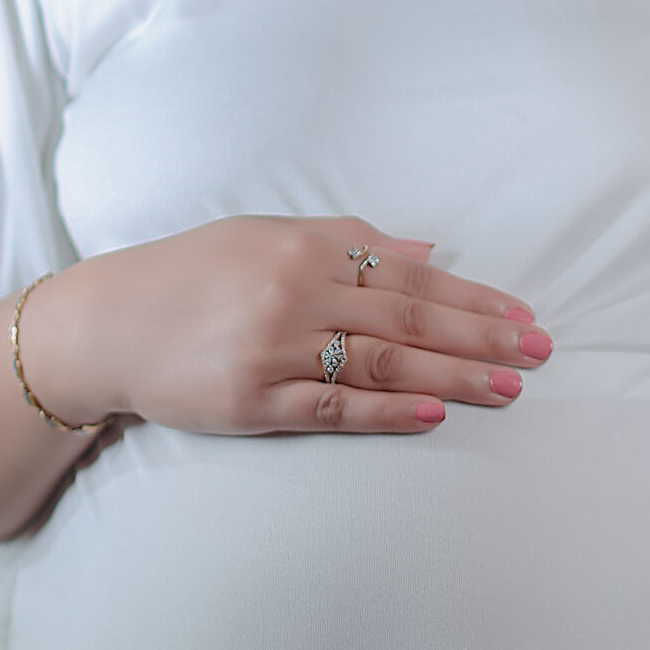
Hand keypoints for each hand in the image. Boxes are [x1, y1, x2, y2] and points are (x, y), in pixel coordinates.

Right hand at [19, 216, 552, 437]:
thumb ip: (349, 239)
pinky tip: (433, 413)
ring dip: (453, 375)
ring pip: (382, 363)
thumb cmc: (193, 274)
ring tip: (509, 387)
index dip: (474, 298)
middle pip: (409, 319)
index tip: (525, 315)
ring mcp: (275, 351)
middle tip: (540, 353)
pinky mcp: (253, 403)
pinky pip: (333, 409)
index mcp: (306, 248)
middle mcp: (295, 295)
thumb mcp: (267, 235)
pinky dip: (387, 410)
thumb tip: (428, 249)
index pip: (411, 277)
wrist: (108, 324)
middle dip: (482, 337)